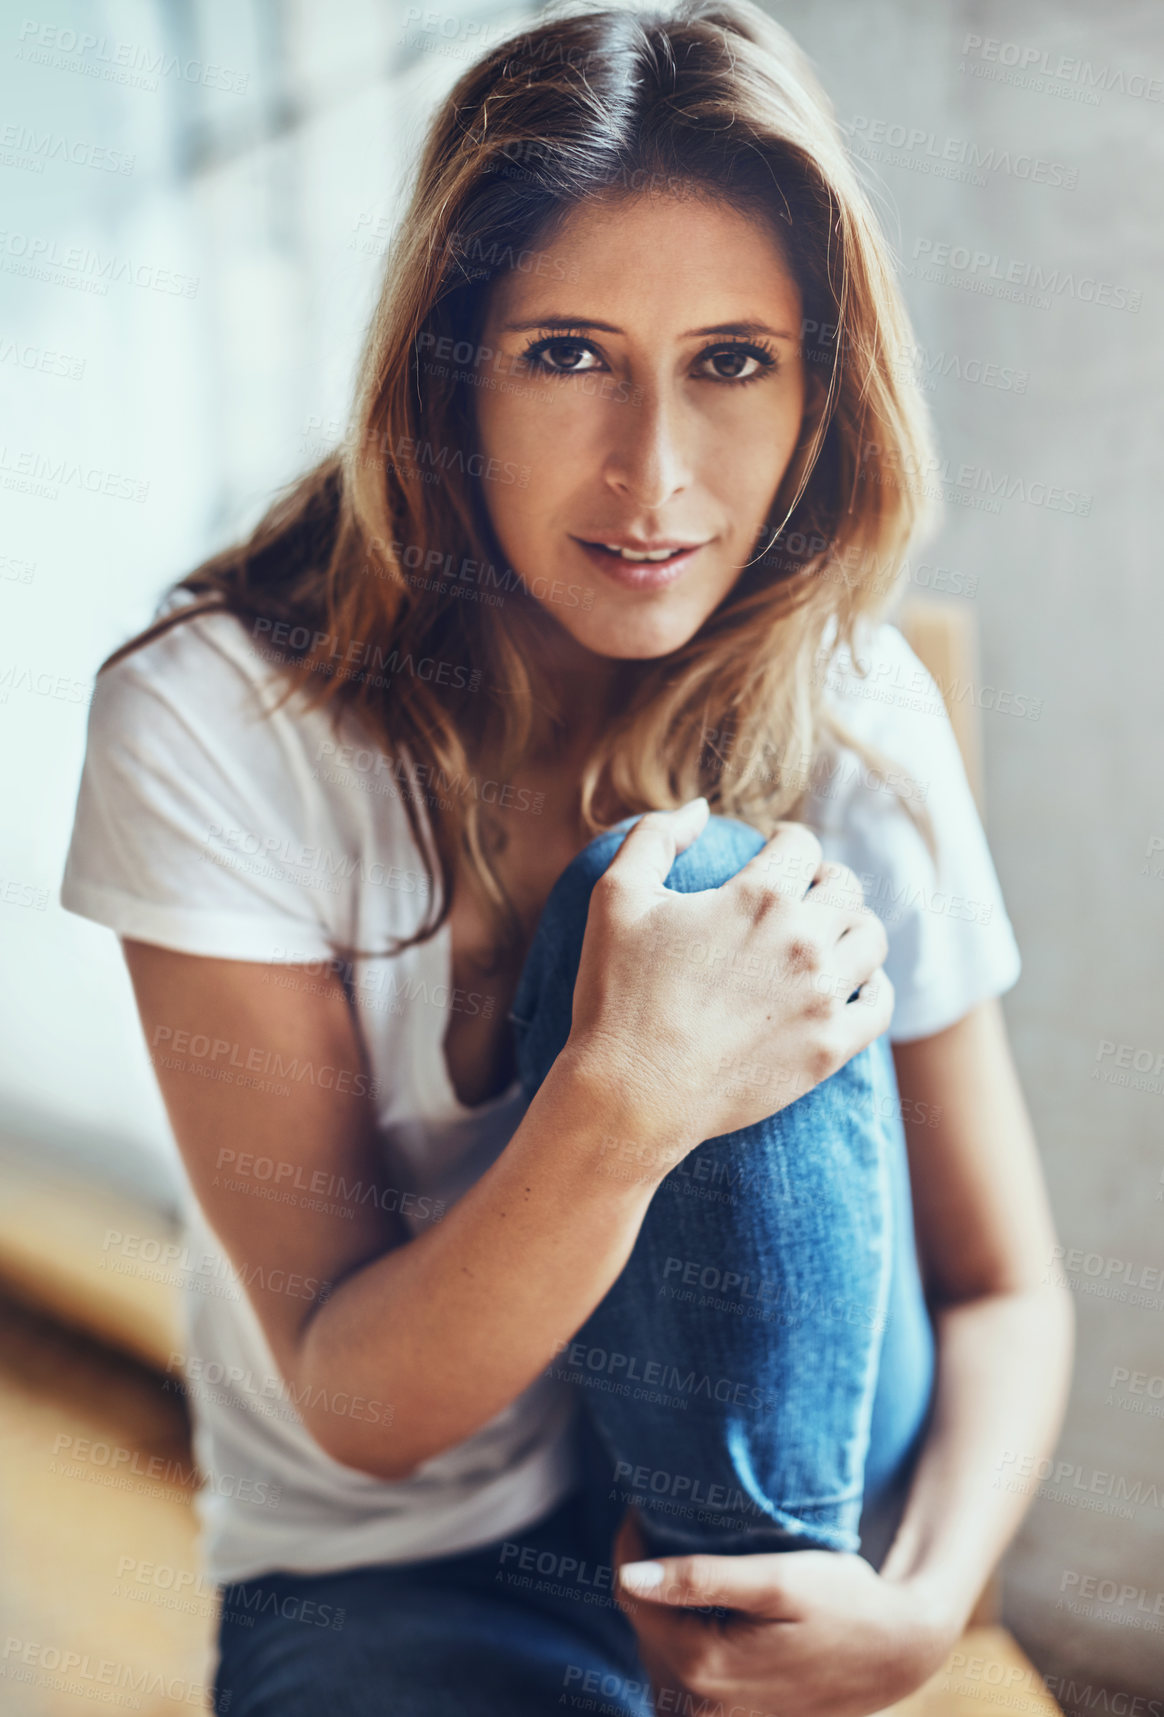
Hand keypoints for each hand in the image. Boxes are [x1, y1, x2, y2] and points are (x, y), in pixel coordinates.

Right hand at [565, 799, 892, 1172]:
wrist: (632, 1095)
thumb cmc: (616, 994)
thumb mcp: (616, 897)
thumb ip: (655, 836)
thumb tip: (701, 810)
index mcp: (757, 897)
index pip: (801, 844)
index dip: (785, 841)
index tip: (775, 852)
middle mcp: (803, 941)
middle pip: (845, 886)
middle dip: (823, 879)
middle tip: (802, 891)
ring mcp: (823, 998)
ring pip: (870, 938)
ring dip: (851, 926)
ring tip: (827, 934)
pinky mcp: (831, 1048)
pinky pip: (881, 1003)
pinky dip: (873, 985)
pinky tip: (851, 984)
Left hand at [611, 1512, 957, 1716]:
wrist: (897, 1652)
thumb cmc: (843, 1604)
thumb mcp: (776, 1580)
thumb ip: (701, 1579)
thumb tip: (629, 1577)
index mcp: (704, 1665)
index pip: (632, 1598)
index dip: (632, 1545)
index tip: (647, 1507)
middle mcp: (701, 1705)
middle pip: (641, 1628)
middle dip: (647, 1579)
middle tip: (670, 1529)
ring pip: (655, 1655)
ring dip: (661, 1613)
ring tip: (686, 1570)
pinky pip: (678, 1683)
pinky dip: (679, 1645)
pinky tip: (703, 1617)